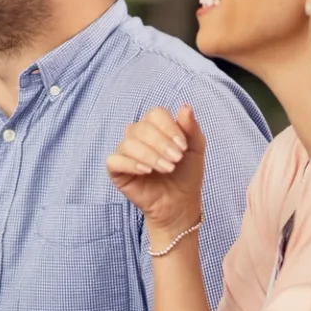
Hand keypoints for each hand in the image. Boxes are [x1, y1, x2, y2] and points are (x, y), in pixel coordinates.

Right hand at [107, 104, 206, 242]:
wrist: (180, 203)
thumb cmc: (186, 174)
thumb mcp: (195, 150)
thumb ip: (191, 128)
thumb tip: (185, 107)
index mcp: (155, 126)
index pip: (155, 114)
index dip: (169, 128)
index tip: (183, 147)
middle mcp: (137, 135)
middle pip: (142, 128)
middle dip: (161, 144)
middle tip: (176, 160)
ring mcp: (125, 151)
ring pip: (129, 143)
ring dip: (150, 155)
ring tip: (167, 168)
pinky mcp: (116, 169)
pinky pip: (115, 160)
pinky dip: (131, 164)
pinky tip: (146, 172)